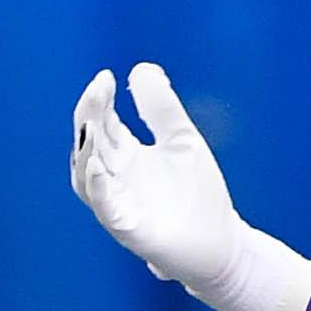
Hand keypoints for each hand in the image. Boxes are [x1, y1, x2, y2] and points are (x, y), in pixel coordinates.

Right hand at [71, 63, 252, 287]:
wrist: (224, 243)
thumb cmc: (198, 194)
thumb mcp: (181, 140)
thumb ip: (161, 108)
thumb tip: (141, 67)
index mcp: (125, 155)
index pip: (101, 123)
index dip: (99, 100)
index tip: (107, 77)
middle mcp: (116, 179)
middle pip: (90, 144)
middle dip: (90, 115)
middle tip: (100, 89)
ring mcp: (120, 205)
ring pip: (87, 178)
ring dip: (87, 151)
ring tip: (93, 123)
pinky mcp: (131, 231)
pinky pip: (106, 210)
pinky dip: (98, 190)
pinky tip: (99, 169)